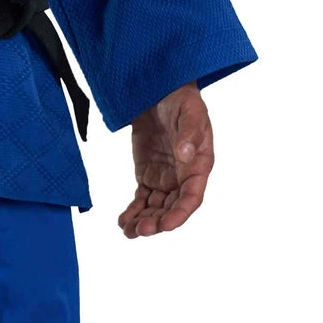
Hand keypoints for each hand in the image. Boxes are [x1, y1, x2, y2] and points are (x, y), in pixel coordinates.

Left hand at [118, 80, 213, 238]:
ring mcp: (164, 177)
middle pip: (171, 207)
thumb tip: (185, 155)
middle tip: (140, 230)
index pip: (191, 197)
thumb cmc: (182, 101)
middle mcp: (182, 177)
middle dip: (157, 221)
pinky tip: (123, 222)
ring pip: (155, 207)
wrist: (161, 90)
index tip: (165, 225)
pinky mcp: (146, 174)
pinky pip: (141, 197)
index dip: (179, 214)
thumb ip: (189, 134)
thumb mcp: (190, 112)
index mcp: (198, 166)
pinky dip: (133, 210)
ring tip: (128, 231)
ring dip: (144, 220)